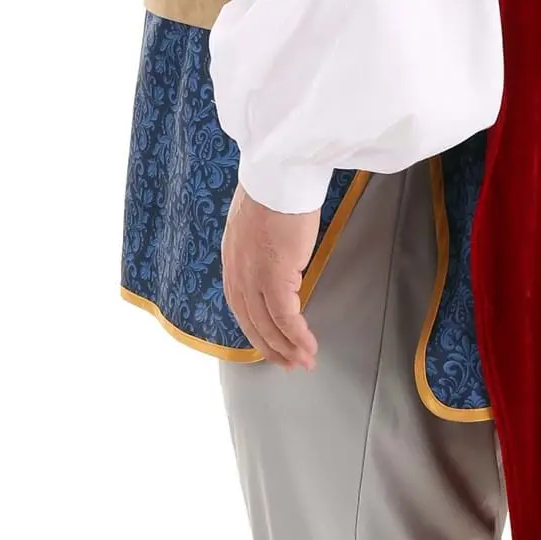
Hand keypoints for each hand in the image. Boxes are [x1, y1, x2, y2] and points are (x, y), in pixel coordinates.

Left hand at [221, 182, 319, 368]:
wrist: (278, 176)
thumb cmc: (275, 191)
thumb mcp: (258, 225)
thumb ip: (260, 248)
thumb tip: (275, 259)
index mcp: (231, 260)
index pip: (240, 306)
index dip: (257, 330)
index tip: (271, 344)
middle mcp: (236, 272)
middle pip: (251, 322)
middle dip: (272, 347)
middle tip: (290, 364)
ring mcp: (252, 276)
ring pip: (268, 325)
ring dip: (287, 347)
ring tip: (305, 362)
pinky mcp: (273, 277)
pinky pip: (285, 317)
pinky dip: (297, 335)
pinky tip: (309, 347)